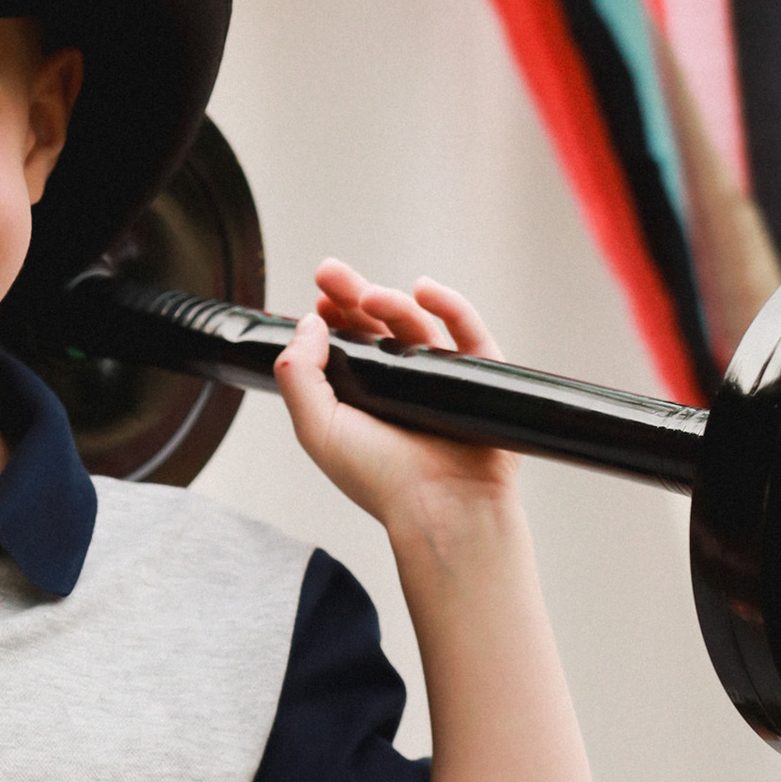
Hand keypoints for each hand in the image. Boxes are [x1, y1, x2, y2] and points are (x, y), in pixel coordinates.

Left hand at [274, 260, 523, 543]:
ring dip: (391, 301)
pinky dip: (450, 305)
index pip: (348, 343)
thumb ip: (299, 374)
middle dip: (353, 293)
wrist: (440, 509)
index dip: (333, 315)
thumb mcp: (316, 427)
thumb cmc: (380, 480)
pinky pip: (468, 331)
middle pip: (378, 324)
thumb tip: (309, 321)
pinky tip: (424, 290)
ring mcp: (441, 379)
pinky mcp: (481, 378)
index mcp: (364, 397)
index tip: (320, 297)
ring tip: (370, 295)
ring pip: (416, 323)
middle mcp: (402, 386)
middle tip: (330, 272)